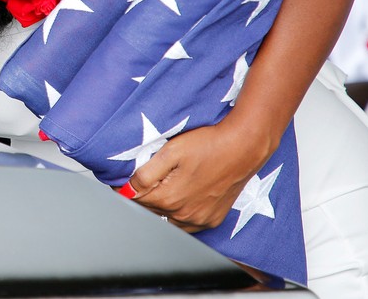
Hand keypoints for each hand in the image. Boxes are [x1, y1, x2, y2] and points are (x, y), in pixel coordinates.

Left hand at [125, 118, 266, 232]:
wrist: (244, 146)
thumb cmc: (209, 144)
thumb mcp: (170, 152)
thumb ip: (146, 174)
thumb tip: (126, 190)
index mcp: (169, 199)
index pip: (135, 200)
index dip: (126, 189)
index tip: (123, 181)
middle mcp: (184, 215)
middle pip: (150, 210)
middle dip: (144, 197)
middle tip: (145, 179)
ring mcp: (200, 220)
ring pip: (168, 219)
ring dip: (161, 207)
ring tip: (164, 186)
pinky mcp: (213, 219)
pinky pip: (187, 224)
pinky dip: (179, 214)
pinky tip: (180, 198)